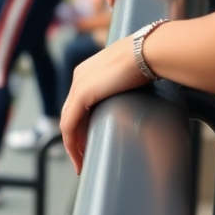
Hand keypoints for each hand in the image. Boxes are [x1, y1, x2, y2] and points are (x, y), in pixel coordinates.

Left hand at [60, 36, 145, 173]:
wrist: (146, 51)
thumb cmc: (145, 60)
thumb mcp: (128, 74)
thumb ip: (123, 85)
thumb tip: (134, 97)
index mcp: (88, 70)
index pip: (78, 103)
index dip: (80, 125)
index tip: (88, 142)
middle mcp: (79, 76)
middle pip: (70, 114)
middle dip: (75, 139)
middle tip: (83, 159)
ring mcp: (79, 85)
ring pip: (67, 122)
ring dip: (73, 146)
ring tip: (81, 163)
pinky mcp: (82, 94)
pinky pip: (69, 125)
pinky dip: (72, 144)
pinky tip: (79, 157)